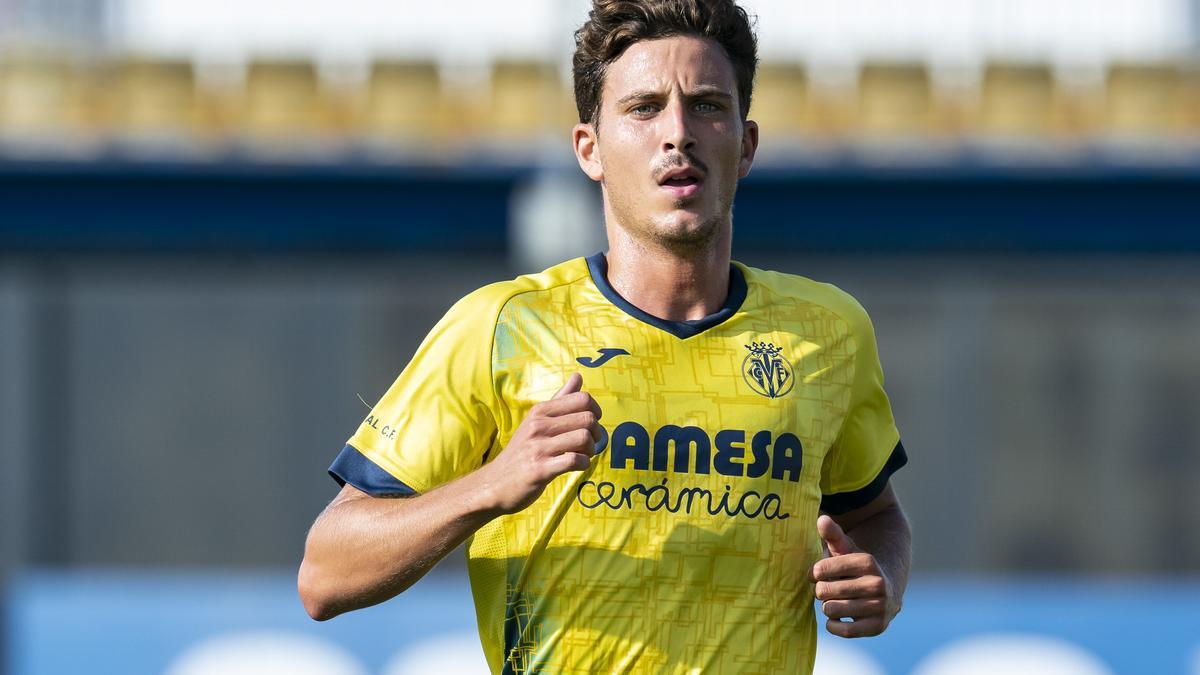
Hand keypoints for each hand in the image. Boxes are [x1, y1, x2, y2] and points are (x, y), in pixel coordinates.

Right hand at [479, 373, 601, 514]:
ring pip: (583, 438)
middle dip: (596, 433)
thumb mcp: (535, 421)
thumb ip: (559, 399)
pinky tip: (576, 466)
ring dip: (591, 450)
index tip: (591, 425)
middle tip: (589, 444)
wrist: (495, 484)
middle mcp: (539, 425)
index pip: (582, 399)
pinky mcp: (540, 469)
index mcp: (540, 411)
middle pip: (588, 418)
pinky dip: (583, 464)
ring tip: (583, 455)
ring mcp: (538, 447)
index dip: (595, 412)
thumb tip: (578, 376)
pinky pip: (574, 460)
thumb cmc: (521, 452)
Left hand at [810, 514, 899, 637]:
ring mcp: (880, 606)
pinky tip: (838, 617)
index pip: (821, 569)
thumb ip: (833, 534)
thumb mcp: (846, 549)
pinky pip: (843, 630)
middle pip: (824, 591)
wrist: (887, 591)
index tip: (818, 574)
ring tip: (836, 601)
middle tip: (829, 589)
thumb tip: (821, 519)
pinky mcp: (878, 627)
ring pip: (830, 610)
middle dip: (821, 591)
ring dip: (828, 607)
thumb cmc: (856, 568)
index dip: (814, 573)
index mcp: (867, 561)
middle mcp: (877, 584)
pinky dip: (834, 625)